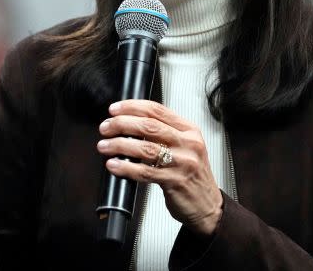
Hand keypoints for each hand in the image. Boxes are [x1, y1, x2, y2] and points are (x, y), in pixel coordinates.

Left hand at [96, 99, 222, 235]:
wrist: (208, 205)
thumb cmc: (192, 175)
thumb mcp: (186, 147)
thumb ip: (164, 134)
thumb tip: (130, 123)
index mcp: (189, 130)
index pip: (157, 110)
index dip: (132, 107)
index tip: (115, 109)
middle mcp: (188, 144)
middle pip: (149, 126)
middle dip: (122, 124)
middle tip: (106, 127)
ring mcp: (183, 162)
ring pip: (145, 148)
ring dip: (120, 145)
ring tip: (105, 145)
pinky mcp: (175, 181)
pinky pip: (145, 172)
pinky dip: (126, 167)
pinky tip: (114, 165)